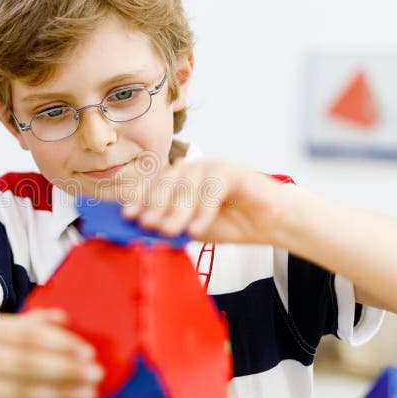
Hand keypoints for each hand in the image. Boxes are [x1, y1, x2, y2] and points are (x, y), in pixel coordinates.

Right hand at [0, 309, 102, 397]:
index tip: (88, 351)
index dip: (59, 343)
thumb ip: (35, 322)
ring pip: (20, 392)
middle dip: (64, 370)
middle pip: (25, 364)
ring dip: (58, 394)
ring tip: (88, 394)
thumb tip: (64, 318)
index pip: (27, 334)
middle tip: (95, 374)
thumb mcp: (4, 327)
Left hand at [121, 159, 290, 244]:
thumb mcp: (192, 227)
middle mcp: (191, 170)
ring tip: (170, 230)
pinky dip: (203, 210)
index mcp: (178, 181)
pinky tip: (197, 228)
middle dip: (154, 205)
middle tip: (147, 224)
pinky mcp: (232, 171)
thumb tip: (142, 229)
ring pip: (187, 185)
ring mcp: (211, 167)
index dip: (138, 198)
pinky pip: (212, 188)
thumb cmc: (230, 223)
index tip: (127, 215)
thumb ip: (170, 225)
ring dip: (176, 211)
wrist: (269, 223)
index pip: (152, 185)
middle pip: (165, 182)